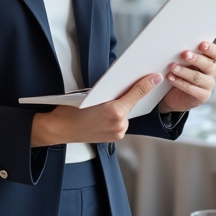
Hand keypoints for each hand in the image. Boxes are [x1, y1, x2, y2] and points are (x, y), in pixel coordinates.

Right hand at [31, 73, 162, 147]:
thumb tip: (127, 84)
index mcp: (114, 111)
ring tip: (107, 104)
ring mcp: (118, 133)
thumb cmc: (71, 110)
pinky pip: (122, 122)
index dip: (146, 84)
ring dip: (122, 107)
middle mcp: (119, 124)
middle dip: (129, 95)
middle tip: (123, 87)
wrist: (60, 129)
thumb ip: (113, 91)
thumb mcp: (91, 94)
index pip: (135, 94)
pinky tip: (106, 113)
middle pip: (131, 103)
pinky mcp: (116, 137)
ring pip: (127, 113)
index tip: (155, 77)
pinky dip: (118, 116)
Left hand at [158, 41, 215, 112]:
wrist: (172, 93)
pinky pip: (192, 89)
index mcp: (210, 59)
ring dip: (184, 71)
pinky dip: (180, 83)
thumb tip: (176, 44)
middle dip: (196, 59)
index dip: (212, 49)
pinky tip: (170, 78)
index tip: (201, 44)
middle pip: (209, 64)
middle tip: (184, 54)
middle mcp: (212, 71)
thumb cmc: (178, 71)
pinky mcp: (202, 96)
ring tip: (172, 67)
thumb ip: (184, 53)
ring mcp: (208, 85)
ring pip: (198, 77)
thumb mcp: (181, 60)